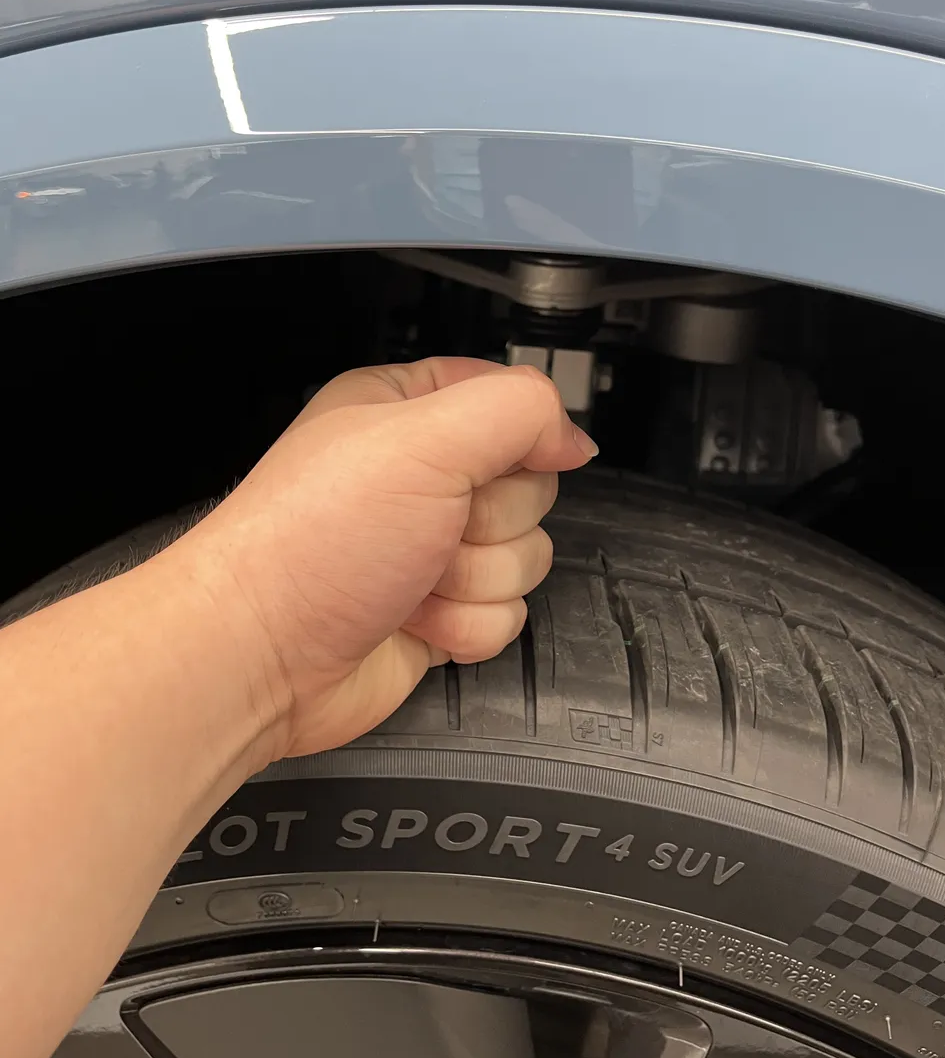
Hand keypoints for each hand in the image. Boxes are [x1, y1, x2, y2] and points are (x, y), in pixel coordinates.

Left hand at [158, 358, 596, 765]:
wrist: (260, 655)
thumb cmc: (309, 540)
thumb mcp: (424, 439)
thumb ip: (518, 411)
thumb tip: (571, 436)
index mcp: (405, 410)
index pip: (511, 402)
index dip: (519, 437)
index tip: (493, 464)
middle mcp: (420, 476)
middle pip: (531, 488)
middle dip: (490, 521)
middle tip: (432, 526)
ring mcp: (430, 548)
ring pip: (526, 557)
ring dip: (476, 579)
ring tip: (411, 577)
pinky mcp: (438, 613)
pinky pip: (506, 615)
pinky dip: (466, 626)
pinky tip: (414, 620)